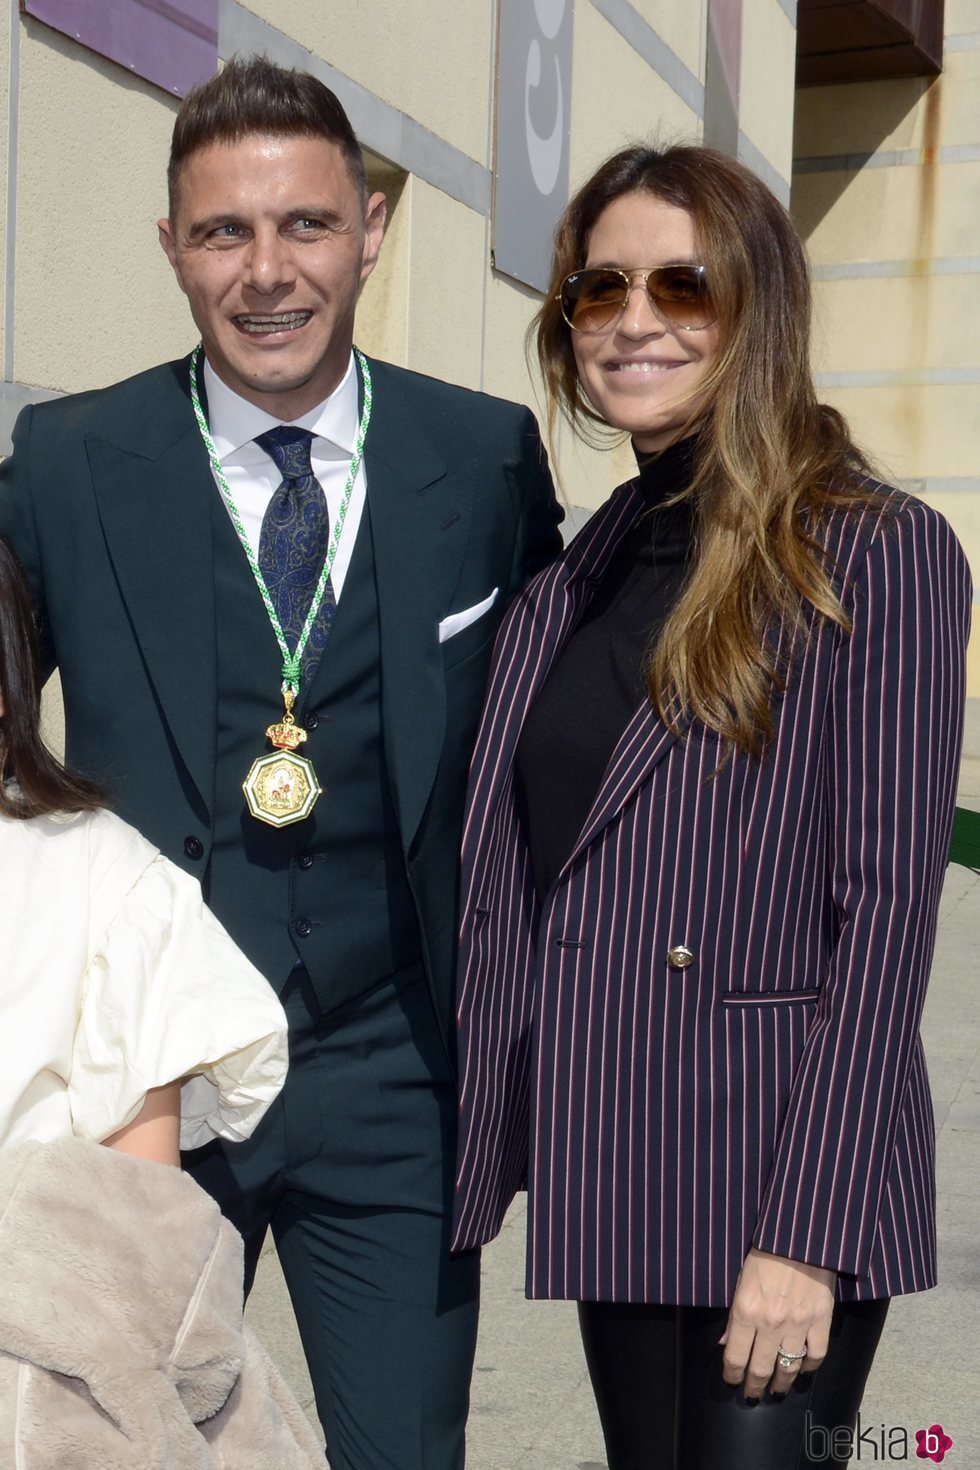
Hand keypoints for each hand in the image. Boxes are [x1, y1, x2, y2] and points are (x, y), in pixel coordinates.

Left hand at [719, 1248, 835, 1398]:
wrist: (798, 1237)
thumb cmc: (765, 1254)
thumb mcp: (740, 1281)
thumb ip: (733, 1316)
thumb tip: (725, 1343)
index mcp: (745, 1310)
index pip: (735, 1357)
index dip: (732, 1375)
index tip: (732, 1381)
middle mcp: (770, 1322)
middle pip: (760, 1369)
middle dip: (754, 1387)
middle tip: (752, 1395)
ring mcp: (798, 1324)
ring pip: (788, 1368)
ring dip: (781, 1385)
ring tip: (776, 1392)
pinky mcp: (821, 1320)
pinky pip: (816, 1355)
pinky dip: (810, 1368)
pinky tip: (804, 1372)